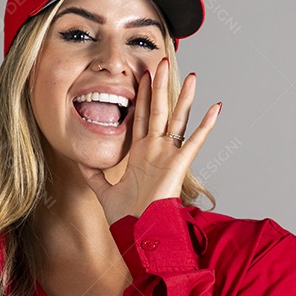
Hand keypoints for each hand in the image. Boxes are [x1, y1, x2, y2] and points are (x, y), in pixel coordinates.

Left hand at [76, 56, 220, 223]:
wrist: (139, 234)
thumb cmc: (126, 217)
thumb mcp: (102, 191)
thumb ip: (92, 174)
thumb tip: (79, 161)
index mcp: (139, 153)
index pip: (140, 117)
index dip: (141, 95)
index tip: (143, 74)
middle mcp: (155, 150)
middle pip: (157, 110)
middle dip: (159, 85)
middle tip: (162, 61)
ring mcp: (168, 155)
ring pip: (176, 119)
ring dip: (183, 97)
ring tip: (189, 75)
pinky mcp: (178, 164)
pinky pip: (195, 141)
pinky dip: (206, 124)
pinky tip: (216, 106)